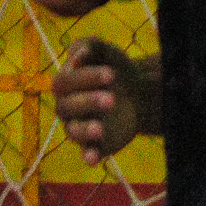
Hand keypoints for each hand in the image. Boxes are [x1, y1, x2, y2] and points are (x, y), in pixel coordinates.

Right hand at [54, 38, 147, 167]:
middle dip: (89, 101)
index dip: (86, 78)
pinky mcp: (95, 143)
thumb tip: (77, 56)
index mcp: (66, 84)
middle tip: (113, 99)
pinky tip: (93, 159)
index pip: (65, 82)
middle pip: (67, 106)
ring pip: (73, 131)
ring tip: (99, 128)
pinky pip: (86, 151)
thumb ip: (88, 46)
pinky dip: (88, 155)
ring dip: (85, 129)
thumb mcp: (104, 52)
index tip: (112, 74)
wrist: (139, 93)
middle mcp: (68, 107)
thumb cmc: (115, 69)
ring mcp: (80, 126)